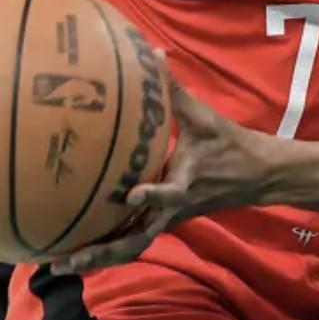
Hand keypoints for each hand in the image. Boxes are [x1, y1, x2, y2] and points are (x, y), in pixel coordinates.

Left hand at [53, 50, 275, 272]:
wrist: (257, 175)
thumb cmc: (229, 144)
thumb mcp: (205, 117)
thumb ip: (175, 90)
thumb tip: (153, 54)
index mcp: (187, 182)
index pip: (170, 193)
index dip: (153, 195)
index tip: (131, 195)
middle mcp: (173, 209)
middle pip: (137, 239)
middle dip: (103, 251)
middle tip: (66, 260)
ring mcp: (168, 220)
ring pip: (133, 247)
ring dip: (100, 258)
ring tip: (61, 266)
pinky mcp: (165, 222)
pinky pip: (134, 240)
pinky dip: (108, 249)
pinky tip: (78, 253)